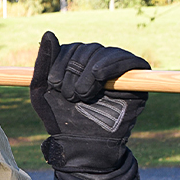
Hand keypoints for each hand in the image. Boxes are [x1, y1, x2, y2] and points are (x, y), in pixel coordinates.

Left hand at [30, 31, 149, 179]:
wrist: (81, 146)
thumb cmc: (60, 120)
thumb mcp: (42, 91)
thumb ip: (44, 62)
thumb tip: (48, 33)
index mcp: (77, 66)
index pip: (72, 48)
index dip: (61, 60)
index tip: (53, 84)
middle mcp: (98, 66)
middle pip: (89, 49)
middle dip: (75, 69)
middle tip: (69, 95)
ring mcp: (117, 74)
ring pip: (107, 53)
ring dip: (90, 70)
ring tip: (81, 94)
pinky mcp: (136, 83)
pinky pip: (131, 62)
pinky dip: (113, 65)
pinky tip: (97, 78)